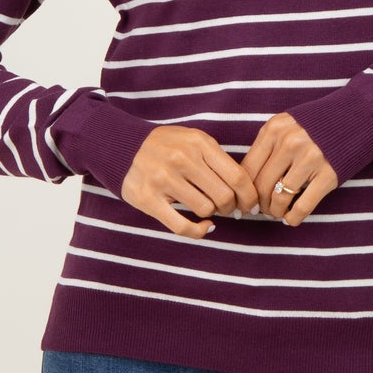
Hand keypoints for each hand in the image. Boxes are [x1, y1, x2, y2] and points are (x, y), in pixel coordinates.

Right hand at [121, 124, 259, 235]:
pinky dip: (199, 231)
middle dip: (231, 207)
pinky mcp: (149, 199)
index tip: (251, 204)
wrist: (121, 146)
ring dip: (212, 214)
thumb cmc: (165, 147)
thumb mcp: (193, 141)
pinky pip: (183, 226)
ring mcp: (163, 179)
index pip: (238, 176)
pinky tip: (204, 226)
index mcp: (198, 143)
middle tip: (227, 208)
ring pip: (206, 210)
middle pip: (224, 196)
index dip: (250, 195)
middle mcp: (182, 159)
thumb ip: (218, 160)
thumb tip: (246, 192)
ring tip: (206, 207)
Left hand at [238, 112, 338, 226]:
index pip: (248, 169)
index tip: (246, 201)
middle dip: (259, 204)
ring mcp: (310, 158)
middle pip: (261, 186)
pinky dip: (293, 218)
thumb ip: (268, 147)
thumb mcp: (287, 126)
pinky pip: (303, 206)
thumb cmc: (317, 125)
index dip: (244, 191)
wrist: (357, 116)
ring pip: (280, 198)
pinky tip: (291, 219)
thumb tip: (246, 182)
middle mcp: (289, 143)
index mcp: (274, 129)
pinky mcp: (328, 174)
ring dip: (275, 212)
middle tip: (262, 210)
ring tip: (277, 213)